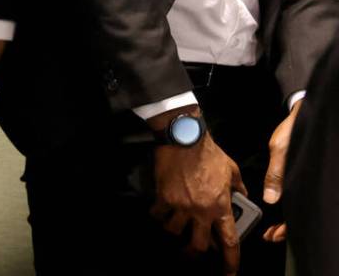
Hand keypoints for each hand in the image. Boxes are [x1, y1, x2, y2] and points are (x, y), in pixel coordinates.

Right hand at [150, 121, 244, 274]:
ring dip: (174, 231)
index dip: (230, 261)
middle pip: (197, 245)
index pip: (229, 241)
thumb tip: (241, 195)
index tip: (230, 272)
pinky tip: (160, 211)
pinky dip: (158, 215)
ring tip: (173, 227)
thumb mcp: (232, 170)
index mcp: (220, 206)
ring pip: (173, 231)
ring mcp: (180, 204)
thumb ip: (238, 187)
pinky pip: (158, 214)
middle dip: (193, 253)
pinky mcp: (163, 196)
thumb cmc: (210, 153)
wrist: (185, 138)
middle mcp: (200, 210)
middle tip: (191, 253)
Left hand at [261, 100, 301, 242]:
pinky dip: (286, 204)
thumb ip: (276, 174)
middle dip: (285, 227)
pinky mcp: (298, 173)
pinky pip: (294, 194)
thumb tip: (271, 199)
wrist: (300, 113)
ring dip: (285, 218)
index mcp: (302, 180)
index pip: (299, 214)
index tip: (272, 236)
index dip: (286, 228)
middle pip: (299, 213)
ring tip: (271, 226)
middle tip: (269, 234)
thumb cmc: (293, 130)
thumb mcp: (280, 150)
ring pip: (297, 206)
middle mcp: (304, 182)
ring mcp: (302, 179)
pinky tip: (276, 207)